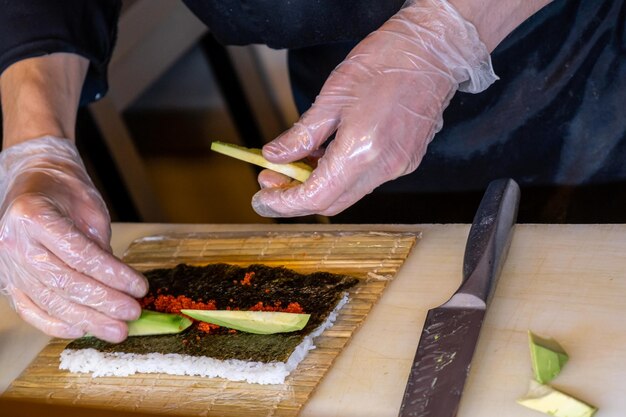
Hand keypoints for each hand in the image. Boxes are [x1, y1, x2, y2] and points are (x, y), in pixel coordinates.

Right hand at [0, 136, 147, 341]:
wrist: (33, 181)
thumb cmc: (65, 191)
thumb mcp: (90, 208)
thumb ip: (100, 245)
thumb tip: (119, 285)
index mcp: (34, 216)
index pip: (79, 255)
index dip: (112, 275)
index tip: (139, 288)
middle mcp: (14, 243)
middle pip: (64, 282)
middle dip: (104, 302)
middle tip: (133, 314)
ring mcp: (7, 265)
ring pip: (50, 301)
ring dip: (87, 320)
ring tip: (117, 330)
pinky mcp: (8, 281)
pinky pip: (31, 309)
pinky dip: (57, 324)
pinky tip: (83, 330)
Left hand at [252, 0, 496, 216]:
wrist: (432, 51)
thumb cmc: (385, 62)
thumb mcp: (332, 96)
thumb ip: (302, 134)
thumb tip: (275, 156)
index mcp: (362, 150)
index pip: (316, 196)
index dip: (284, 203)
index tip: (262, 199)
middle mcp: (383, 167)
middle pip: (332, 203)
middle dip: (296, 198)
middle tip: (270, 181)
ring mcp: (399, 167)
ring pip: (348, 193)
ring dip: (317, 186)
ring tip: (293, 165)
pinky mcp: (406, 161)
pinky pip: (365, 180)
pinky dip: (339, 176)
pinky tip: (323, 158)